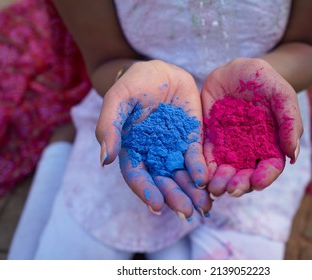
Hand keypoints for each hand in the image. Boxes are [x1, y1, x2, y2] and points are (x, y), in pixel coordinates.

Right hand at [96, 60, 210, 218]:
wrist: (161, 71)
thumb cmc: (134, 83)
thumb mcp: (118, 100)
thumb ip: (109, 127)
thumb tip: (105, 160)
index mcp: (133, 150)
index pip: (138, 175)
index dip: (146, 191)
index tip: (157, 205)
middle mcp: (154, 155)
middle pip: (163, 181)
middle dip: (174, 197)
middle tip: (185, 212)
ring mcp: (174, 148)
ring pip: (182, 175)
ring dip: (192, 192)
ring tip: (203, 207)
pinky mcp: (192, 139)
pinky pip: (196, 156)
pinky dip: (201, 169)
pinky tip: (206, 180)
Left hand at [201, 58, 302, 197]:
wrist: (235, 69)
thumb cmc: (263, 80)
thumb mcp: (280, 94)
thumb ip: (289, 121)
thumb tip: (292, 155)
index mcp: (270, 143)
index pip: (270, 167)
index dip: (265, 177)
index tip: (257, 183)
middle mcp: (249, 149)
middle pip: (246, 174)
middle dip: (240, 185)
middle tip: (231, 190)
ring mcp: (228, 145)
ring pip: (225, 170)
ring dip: (220, 182)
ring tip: (215, 188)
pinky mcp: (209, 138)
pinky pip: (205, 156)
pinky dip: (203, 168)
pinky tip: (201, 176)